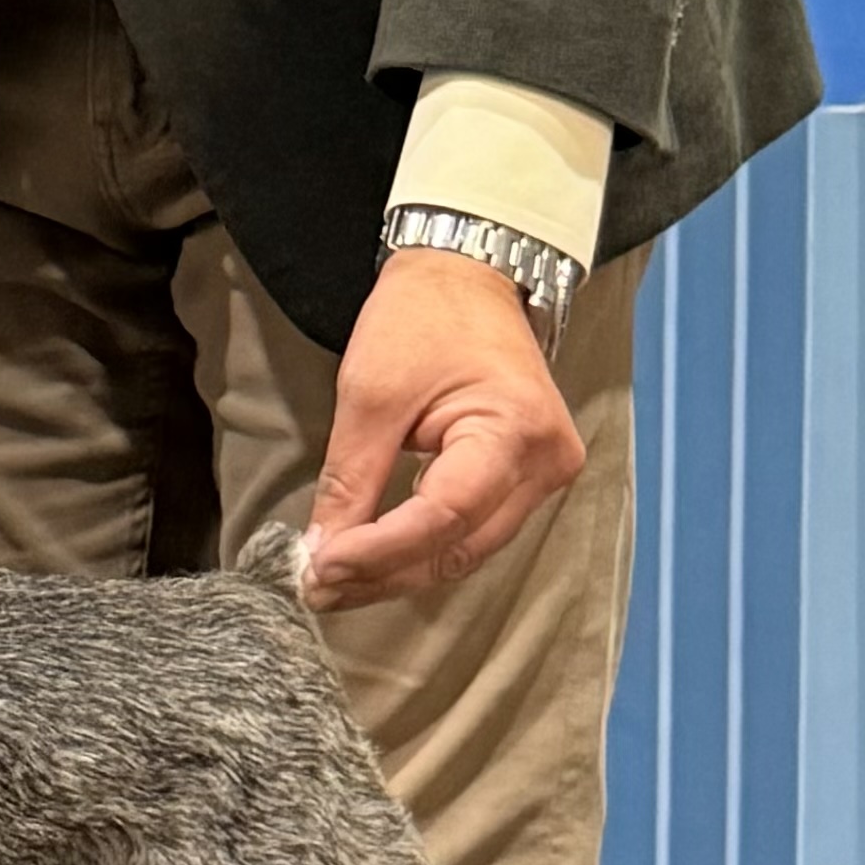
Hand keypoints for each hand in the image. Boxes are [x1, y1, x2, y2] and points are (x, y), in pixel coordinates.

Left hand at [301, 249, 586, 608]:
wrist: (469, 276)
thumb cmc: (423, 318)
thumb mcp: (370, 393)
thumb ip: (350, 478)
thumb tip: (321, 549)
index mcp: (514, 431)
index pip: (443, 516)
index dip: (379, 552)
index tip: (320, 568)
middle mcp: (546, 464)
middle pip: (460, 546)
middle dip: (384, 573)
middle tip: (317, 587)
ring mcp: (547, 475)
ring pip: (468, 549)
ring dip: (401, 569)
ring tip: (336, 579)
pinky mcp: (530, 478)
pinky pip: (476, 530)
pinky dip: (424, 547)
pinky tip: (375, 557)